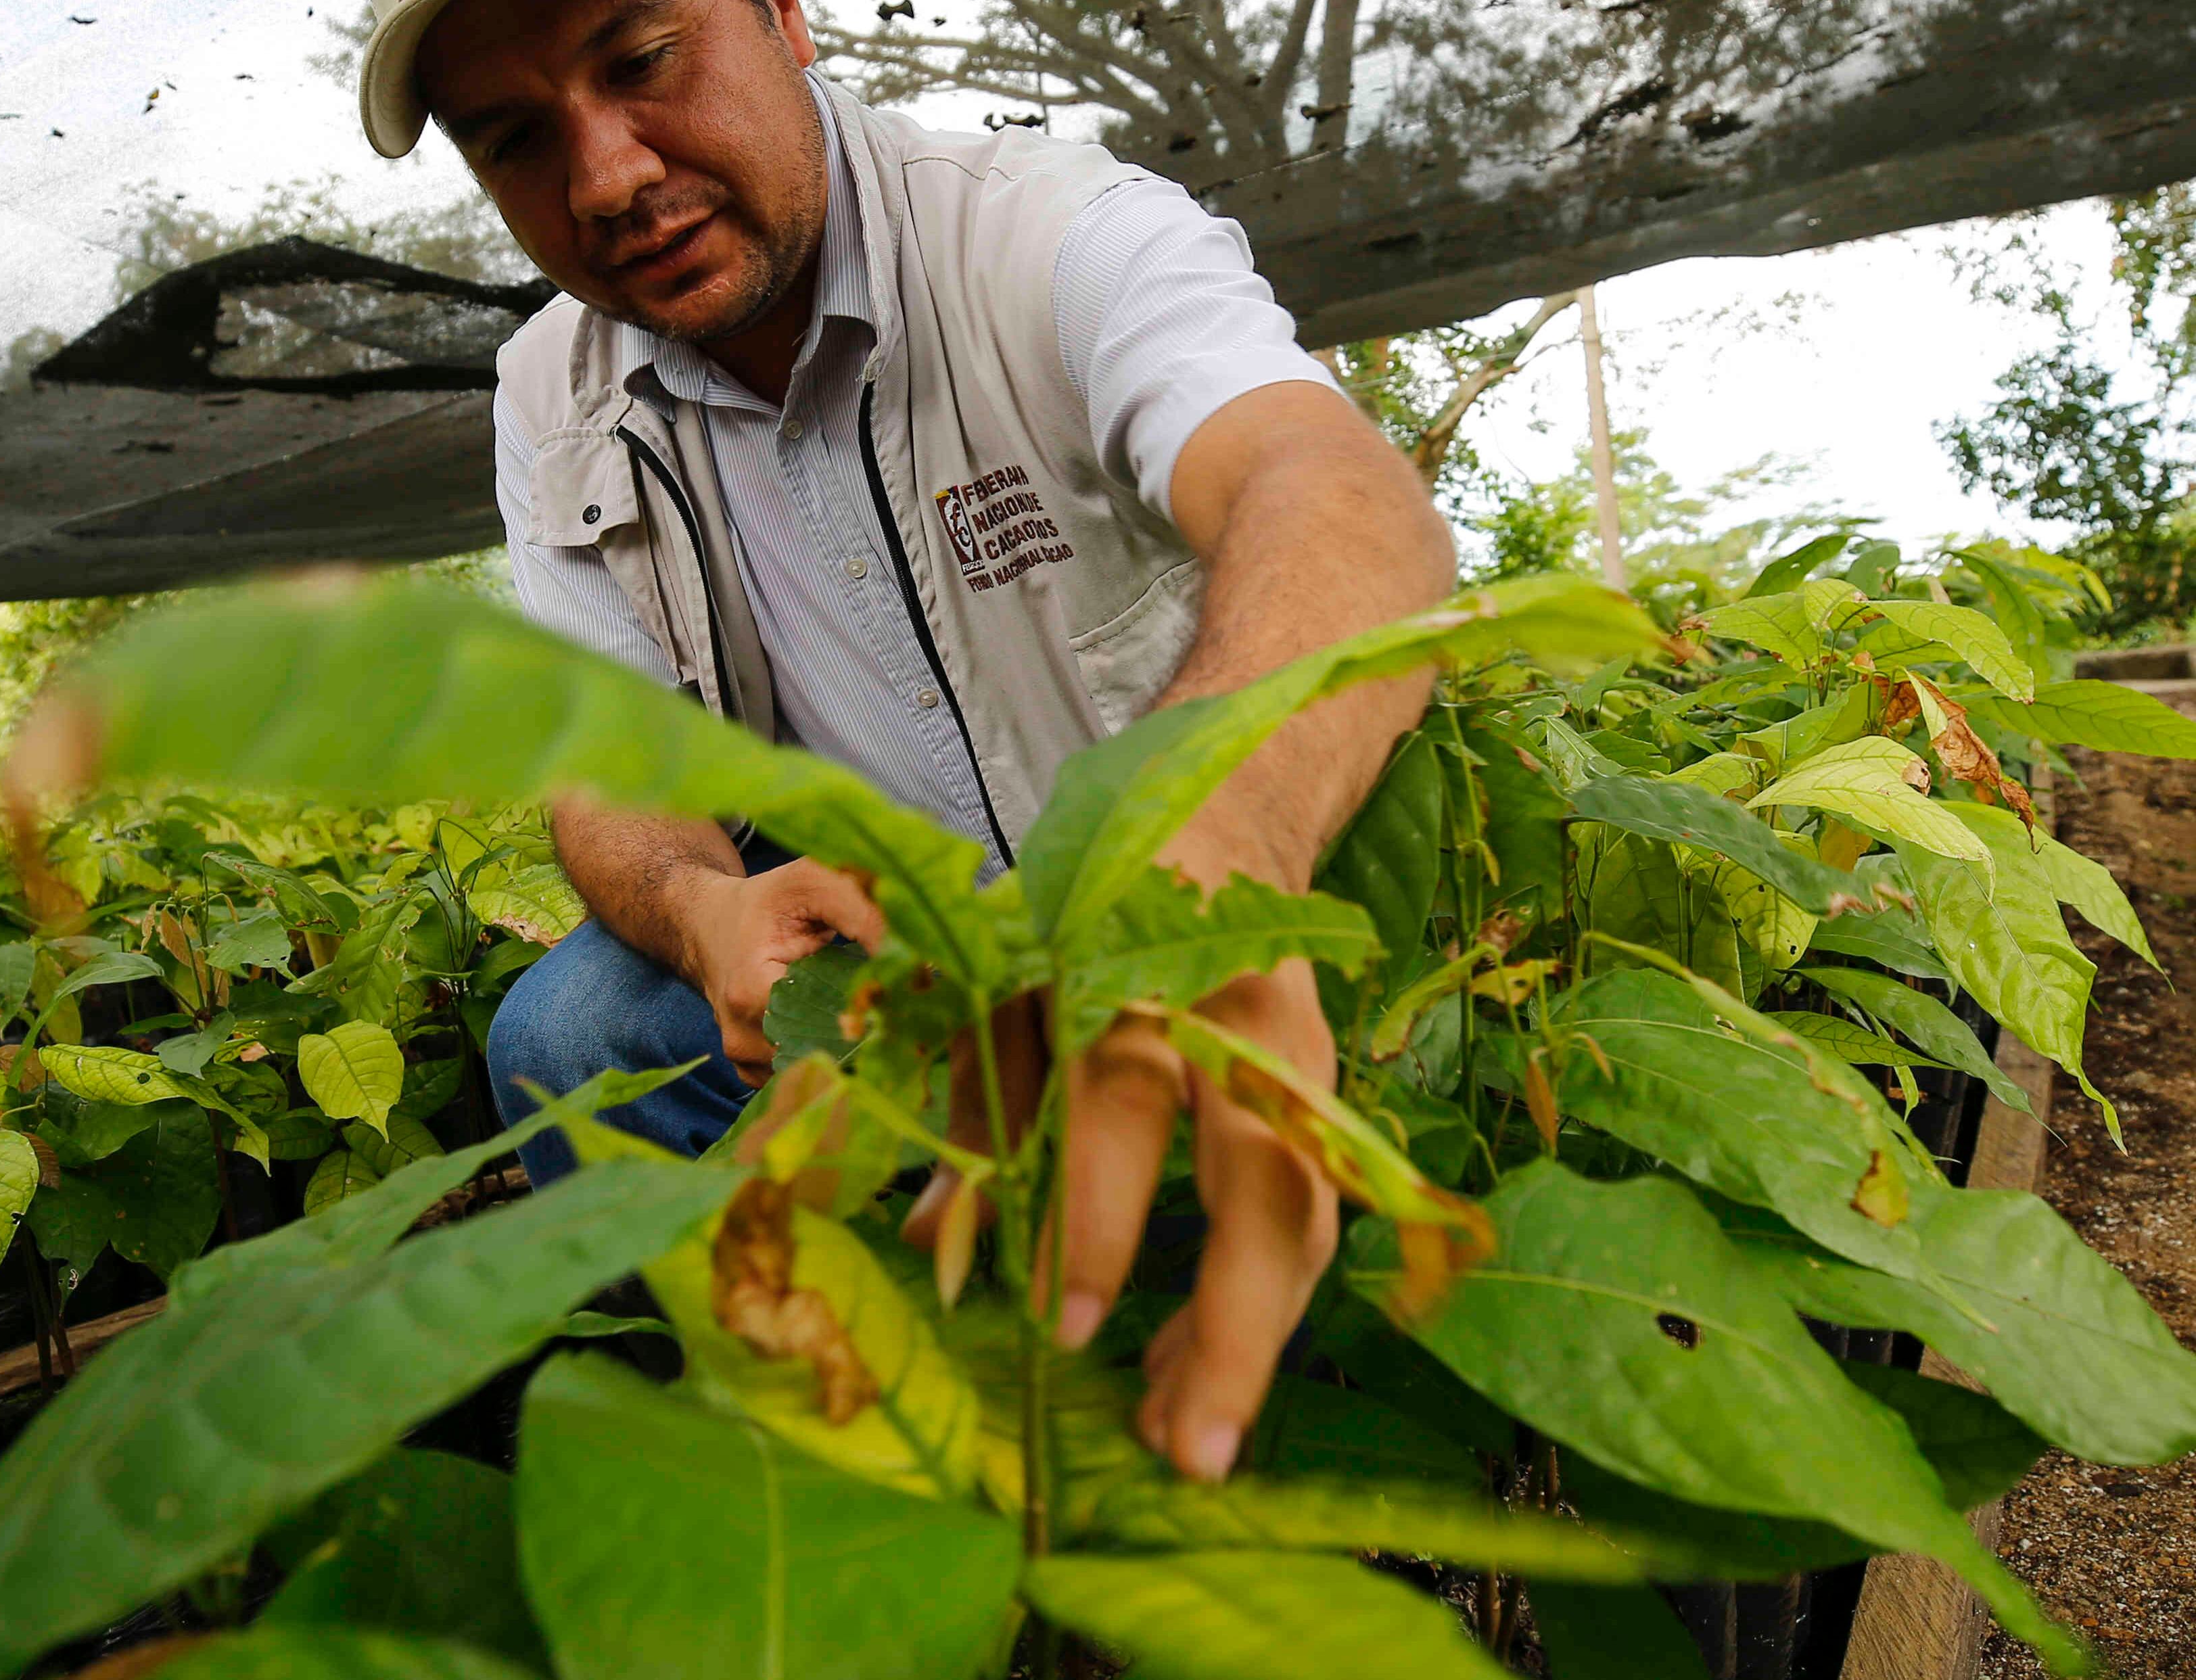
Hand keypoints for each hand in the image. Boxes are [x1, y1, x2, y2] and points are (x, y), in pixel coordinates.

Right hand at [672, 857, 885, 1086]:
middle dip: (870, 1037)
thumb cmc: (765, 903)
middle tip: (901, 1013)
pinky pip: (802, 1079)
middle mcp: (743, 1039)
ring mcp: (745, 1061)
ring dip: (853, 1053)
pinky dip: (830, 1061)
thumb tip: (918, 966)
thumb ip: (863, 912)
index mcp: (752, 994)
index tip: (907, 999)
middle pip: (827, 1057)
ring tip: (874, 1018)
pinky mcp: (753, 1071)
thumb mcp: (811, 882)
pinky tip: (845, 1032)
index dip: (874, 1013)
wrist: (709, 926)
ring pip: (818, 1074)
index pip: (829, 1025)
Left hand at [904, 899, 1339, 1482]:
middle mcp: (1239, 1020)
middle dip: (1228, 1326)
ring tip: (1183, 1444)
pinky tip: (1191, 1381)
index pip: (1123, 1103)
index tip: (1067, 1328)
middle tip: (1184, 1449)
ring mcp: (1303, 1062)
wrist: (1226, 816)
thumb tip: (935, 1249)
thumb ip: (976, 1106)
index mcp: (1135, 967)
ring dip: (1248, 1341)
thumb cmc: (1086, 909)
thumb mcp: (1006, 982)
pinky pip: (1305, 1219)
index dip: (1097, 1219)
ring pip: (1304, 1218)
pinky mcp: (1329, 1100)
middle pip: (1261, 1183)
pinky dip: (1252, 1309)